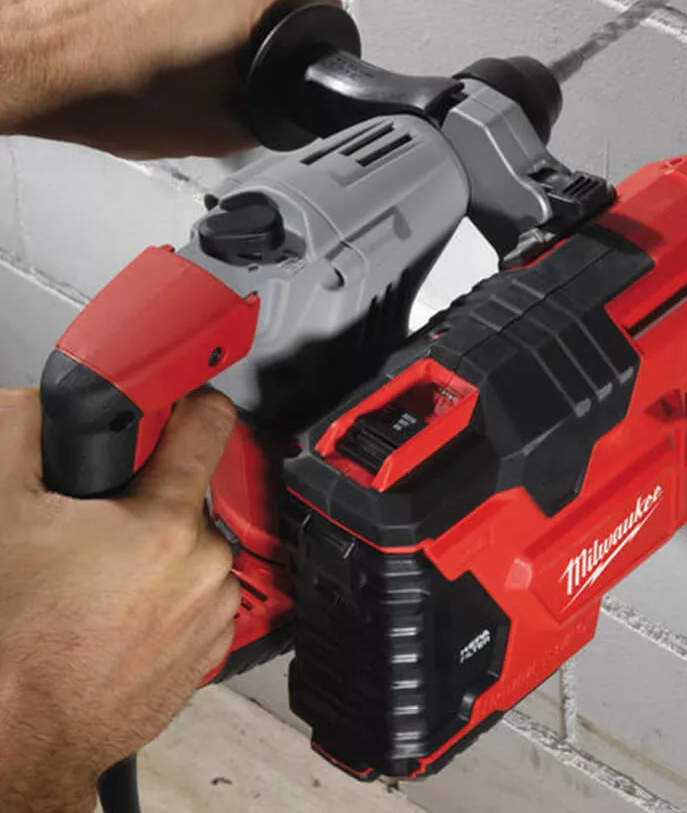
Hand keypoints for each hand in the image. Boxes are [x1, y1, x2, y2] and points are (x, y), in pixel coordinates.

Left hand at [0, 0, 338, 158]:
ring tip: (171, 26)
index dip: (309, 36)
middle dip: (250, 13)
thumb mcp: (219, 131)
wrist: (34, 66)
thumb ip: (273, 112)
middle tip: (214, 52)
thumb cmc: (108, 93)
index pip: (318, 2)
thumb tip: (286, 102)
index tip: (287, 47)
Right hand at [0, 389, 238, 811]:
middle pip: (190, 494)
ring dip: (158, 551)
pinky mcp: (212, 645)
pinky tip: (120, 610)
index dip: (189, 403)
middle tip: (99, 524)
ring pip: (193, 548)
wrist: (20, 736)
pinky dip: (168, 594)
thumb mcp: (2, 511)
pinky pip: (198, 595)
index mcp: (165, 523)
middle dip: (149, 497)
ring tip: (102, 579)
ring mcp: (213, 609)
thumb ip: (22, 433)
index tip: (177, 404)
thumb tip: (42, 403)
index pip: (210, 422)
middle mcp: (205, 565)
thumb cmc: (14, 642)